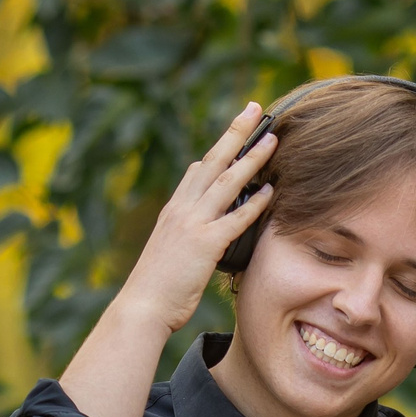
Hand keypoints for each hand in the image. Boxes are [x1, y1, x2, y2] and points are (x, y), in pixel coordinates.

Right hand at [116, 103, 277, 332]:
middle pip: (213, 161)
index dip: (219, 149)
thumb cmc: (158, 288)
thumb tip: (206, 234)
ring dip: (252, 158)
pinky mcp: (205, 244)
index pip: (198, 170)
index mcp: (174, 210)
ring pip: (227, 182)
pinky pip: (235, 218)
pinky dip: (255, 202)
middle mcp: (182, 209)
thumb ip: (188, 236)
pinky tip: (272, 190)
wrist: (142, 307)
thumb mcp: (172, 252)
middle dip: (235, 133)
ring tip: (273, 139)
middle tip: (254, 109)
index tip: (236, 131)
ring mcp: (193, 224)